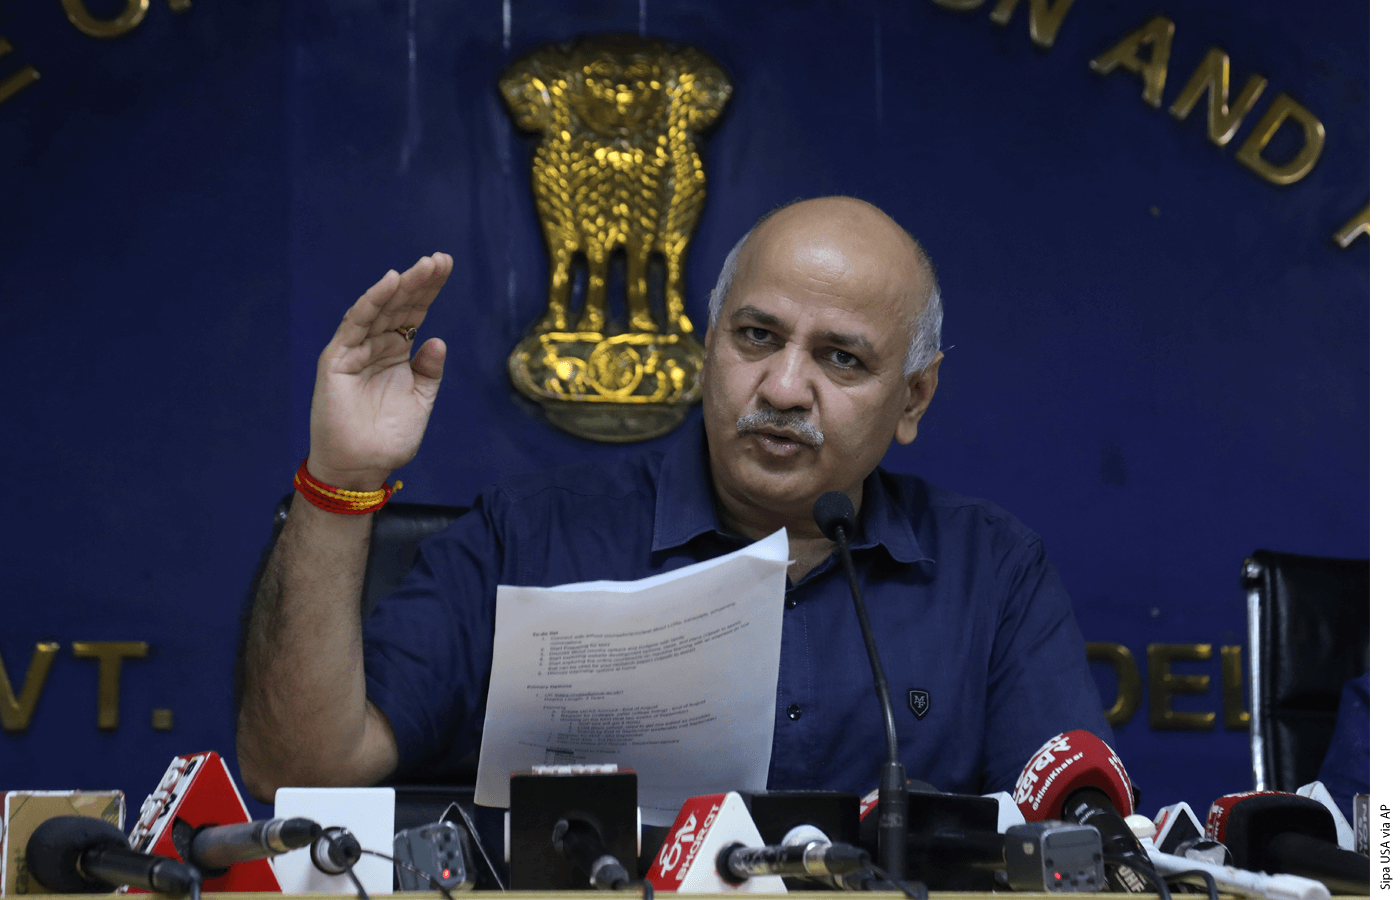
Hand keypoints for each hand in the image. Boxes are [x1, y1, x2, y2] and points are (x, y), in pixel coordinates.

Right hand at [307, 253, 453, 488]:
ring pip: (380, 308)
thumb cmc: (389, 437)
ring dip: (401, 285)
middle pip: (400, 305)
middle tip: (441, 259)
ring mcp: (356, 349)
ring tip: (424, 265)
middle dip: (420, 282)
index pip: (414, 313)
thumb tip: (437, 340)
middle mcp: (376, 345)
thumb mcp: (421, 400)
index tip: (447, 266)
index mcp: (397, 352)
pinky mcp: (338, 357)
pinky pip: (356, 322)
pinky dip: (372, 301)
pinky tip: (390, 282)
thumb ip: (429, 371)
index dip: (429, 290)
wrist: (362, 465)